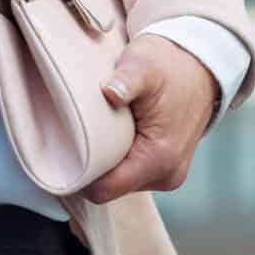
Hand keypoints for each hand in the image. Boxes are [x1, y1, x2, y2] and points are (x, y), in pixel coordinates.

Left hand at [81, 33, 217, 204]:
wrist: (199, 64)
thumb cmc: (168, 64)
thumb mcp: (143, 66)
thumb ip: (126, 81)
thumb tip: (110, 92)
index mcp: (159, 159)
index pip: (105, 189)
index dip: (77, 177)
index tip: (56, 154)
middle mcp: (166, 175)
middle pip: (109, 189)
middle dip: (87, 168)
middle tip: (67, 138)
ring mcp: (167, 173)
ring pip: (118, 182)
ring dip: (101, 162)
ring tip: (89, 132)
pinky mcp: (164, 166)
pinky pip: (129, 172)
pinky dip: (114, 157)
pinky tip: (105, 135)